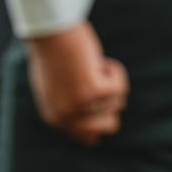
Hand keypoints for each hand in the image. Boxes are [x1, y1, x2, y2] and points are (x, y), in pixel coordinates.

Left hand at [25, 20, 128, 145]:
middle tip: (104, 85)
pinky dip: (115, 71)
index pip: (85, 137)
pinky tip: (98, 61)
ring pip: (117, 103)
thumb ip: (72, 105)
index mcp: (55, 118)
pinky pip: (120, 88)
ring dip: (110, 82)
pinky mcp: (95, 91)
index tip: (103, 106)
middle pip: (108, 127)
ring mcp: (80, 106)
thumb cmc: (53, 53)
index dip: (99, 122)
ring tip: (91, 65)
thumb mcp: (58, 85)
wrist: (51, 33)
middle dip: (111, 106)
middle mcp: (66, 117)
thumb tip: (94, 131)